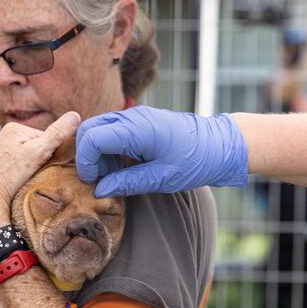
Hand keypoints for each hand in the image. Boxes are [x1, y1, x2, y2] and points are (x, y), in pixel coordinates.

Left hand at [0, 112, 80, 234]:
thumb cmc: (10, 175)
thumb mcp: (38, 153)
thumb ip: (56, 135)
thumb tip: (76, 116)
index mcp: (14, 128)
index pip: (46, 137)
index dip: (52, 153)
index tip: (48, 167)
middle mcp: (3, 136)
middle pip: (36, 147)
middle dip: (41, 161)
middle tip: (37, 175)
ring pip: (26, 158)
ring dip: (31, 169)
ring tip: (26, 180)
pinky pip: (16, 167)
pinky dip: (20, 175)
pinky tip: (17, 183)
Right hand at [76, 106, 248, 196]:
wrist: (221, 146)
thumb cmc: (196, 162)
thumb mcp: (161, 178)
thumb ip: (127, 183)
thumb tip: (99, 190)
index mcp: (138, 130)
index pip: (92, 138)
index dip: (85, 161)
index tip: (92, 181)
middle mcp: (134, 118)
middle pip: (89, 128)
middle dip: (86, 155)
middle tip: (98, 178)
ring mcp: (136, 117)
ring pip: (97, 127)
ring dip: (96, 152)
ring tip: (112, 174)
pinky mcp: (139, 121)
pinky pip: (111, 129)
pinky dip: (106, 147)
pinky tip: (120, 165)